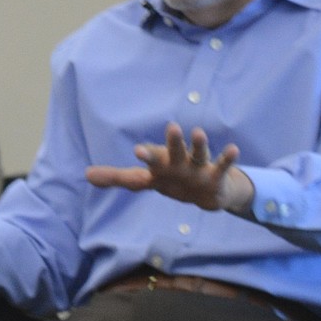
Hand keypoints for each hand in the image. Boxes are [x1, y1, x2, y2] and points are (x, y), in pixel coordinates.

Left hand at [86, 124, 252, 213]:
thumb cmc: (172, 180)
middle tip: (171, 127)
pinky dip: (227, 157)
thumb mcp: (144, 181)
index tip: (137, 151)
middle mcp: (179, 161)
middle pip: (175, 151)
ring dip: (198, 144)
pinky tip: (234, 149)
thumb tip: (86, 175)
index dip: (146, 154)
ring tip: (198, 132)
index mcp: (161, 163)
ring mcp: (198, 166)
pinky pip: (222, 165)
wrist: (205, 193)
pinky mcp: (215, 175)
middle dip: (173, 141)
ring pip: (198, 154)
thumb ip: (117, 177)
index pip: (152, 158)